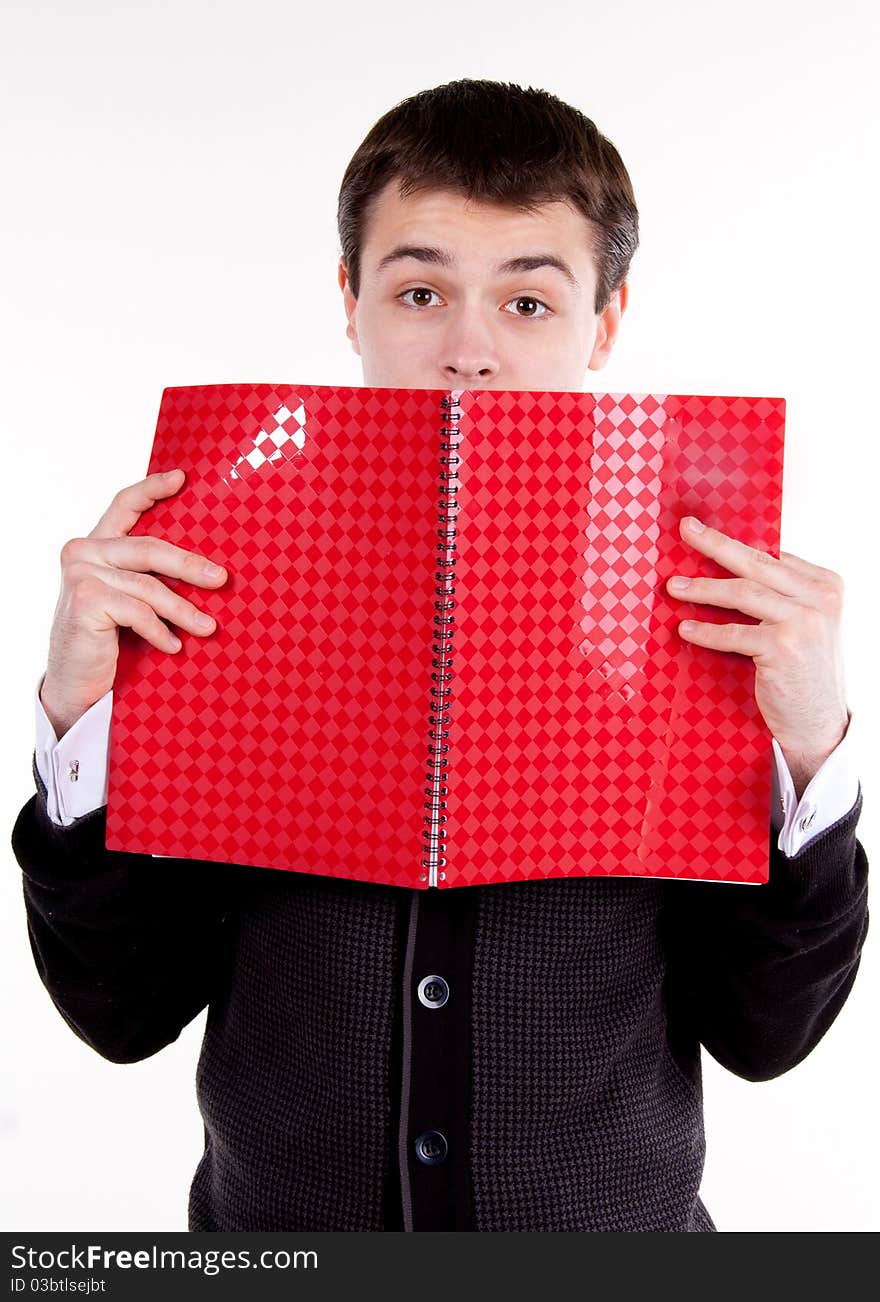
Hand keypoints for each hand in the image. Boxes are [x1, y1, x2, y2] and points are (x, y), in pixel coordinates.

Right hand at [40, 469, 227, 738]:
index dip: (152, 488)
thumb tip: (212, 570)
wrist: (76, 681)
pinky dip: (160, 632)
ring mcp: (80, 574)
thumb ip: (150, 576)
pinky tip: (174, 646)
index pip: (124, 505)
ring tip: (208, 628)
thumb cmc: (111, 638)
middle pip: (149, 548)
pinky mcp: (84, 600)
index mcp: (96, 544)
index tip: (183, 477)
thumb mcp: (131, 599)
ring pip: (147, 586)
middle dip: (189, 565)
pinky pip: (137, 612)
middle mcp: (83, 551)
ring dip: (183, 610)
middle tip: (222, 579)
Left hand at [666, 516, 848, 797]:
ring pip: (743, 593)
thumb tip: (725, 567)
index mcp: (825, 585)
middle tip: (686, 529)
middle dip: (716, 544)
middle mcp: (820, 598)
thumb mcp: (802, 625)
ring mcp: (804, 622)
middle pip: (757, 563)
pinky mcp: (784, 648)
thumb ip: (778, 596)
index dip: (735, 542)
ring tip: (674, 587)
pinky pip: (734, 633)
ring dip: (703, 589)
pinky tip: (686, 630)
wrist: (818, 722)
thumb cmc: (802, 671)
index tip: (702, 531)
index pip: (773, 555)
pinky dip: (707, 632)